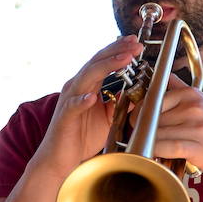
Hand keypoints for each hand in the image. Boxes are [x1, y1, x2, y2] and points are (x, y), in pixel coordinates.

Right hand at [35, 35, 141, 176]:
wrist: (61, 159)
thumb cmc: (82, 137)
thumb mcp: (109, 117)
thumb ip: (120, 102)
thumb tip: (141, 92)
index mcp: (86, 86)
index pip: (102, 62)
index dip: (118, 50)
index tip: (136, 42)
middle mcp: (76, 88)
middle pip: (96, 63)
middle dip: (116, 51)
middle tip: (135, 43)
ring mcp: (69, 101)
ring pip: (87, 77)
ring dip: (106, 67)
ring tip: (124, 59)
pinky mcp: (64, 117)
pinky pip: (73, 106)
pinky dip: (82, 100)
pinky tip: (92, 97)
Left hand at [146, 73, 202, 179]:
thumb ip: (180, 88)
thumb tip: (164, 75)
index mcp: (191, 94)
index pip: (151, 100)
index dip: (139, 113)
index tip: (137, 123)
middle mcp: (192, 107)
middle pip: (151, 118)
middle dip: (142, 130)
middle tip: (141, 139)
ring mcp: (195, 127)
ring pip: (155, 134)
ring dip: (148, 143)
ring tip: (150, 148)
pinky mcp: (197, 147)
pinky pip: (165, 147)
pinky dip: (155, 152)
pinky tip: (156, 155)